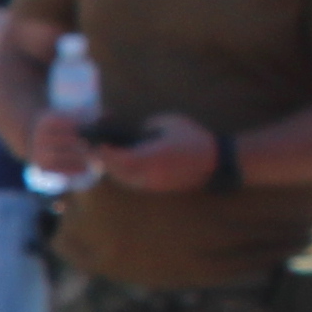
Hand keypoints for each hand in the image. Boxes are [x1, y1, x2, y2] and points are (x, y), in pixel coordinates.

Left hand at [91, 115, 223, 193]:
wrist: (215, 162)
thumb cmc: (194, 139)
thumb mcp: (170, 122)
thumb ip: (147, 125)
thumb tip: (135, 131)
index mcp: (151, 157)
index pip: (119, 159)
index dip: (104, 153)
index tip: (97, 143)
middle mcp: (148, 174)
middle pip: (116, 172)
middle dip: (104, 161)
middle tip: (96, 148)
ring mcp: (152, 184)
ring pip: (123, 180)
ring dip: (112, 169)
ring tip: (106, 155)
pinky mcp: (157, 188)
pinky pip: (133, 183)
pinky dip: (123, 174)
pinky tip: (122, 163)